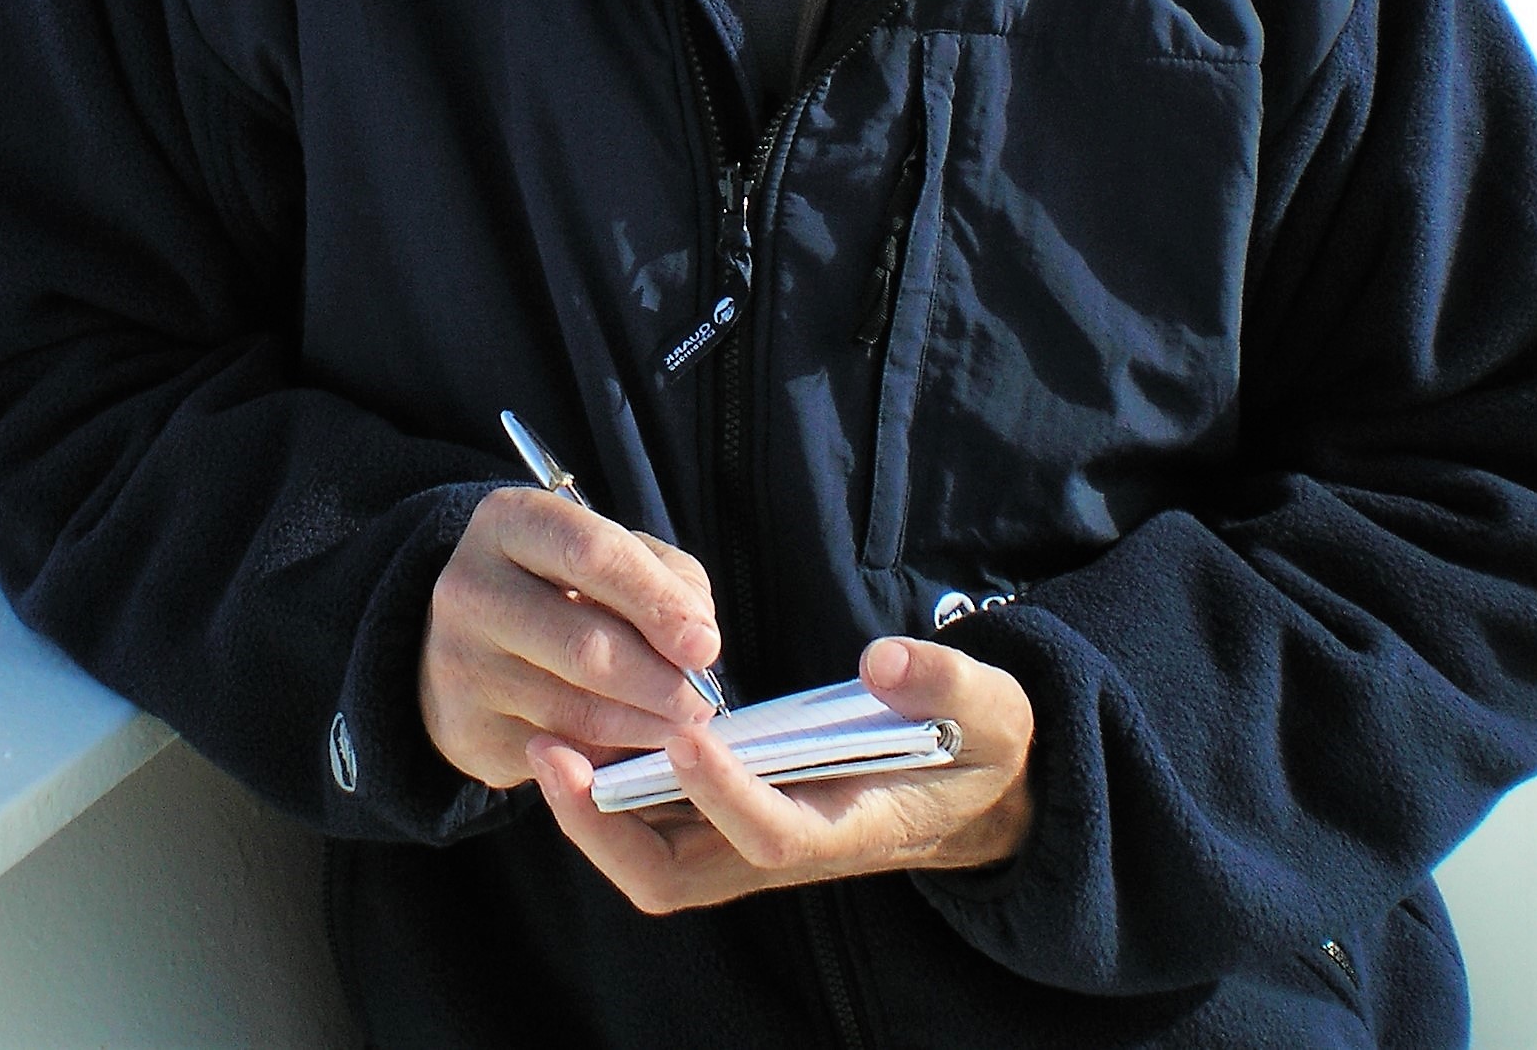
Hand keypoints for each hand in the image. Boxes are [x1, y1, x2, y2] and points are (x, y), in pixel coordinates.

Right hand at [419, 488, 722, 789]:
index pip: (592, 554)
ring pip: (576, 711)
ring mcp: (461, 663)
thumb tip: (698, 641)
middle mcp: (471, 587)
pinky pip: (559, 756)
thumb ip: (667, 580)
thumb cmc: (566, 588)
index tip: (705, 645)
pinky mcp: (467, 729)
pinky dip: (610, 757)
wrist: (478, 643)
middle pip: (585, 645)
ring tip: (680, 723)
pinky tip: (634, 743)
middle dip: (661, 681)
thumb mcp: (614, 556)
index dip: (657, 602)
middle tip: (703, 701)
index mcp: (509, 522)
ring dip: (645, 726)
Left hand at [526, 634, 1033, 913]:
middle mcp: (787, 849)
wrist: (975, 794)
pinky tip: (575, 733)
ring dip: (594, 813)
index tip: (686, 732)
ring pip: (652, 860)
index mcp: (851, 828)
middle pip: (676, 876)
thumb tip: (882, 660)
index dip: (725, 793)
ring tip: (544, 743)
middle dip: (608, 826)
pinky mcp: (733, 821)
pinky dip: (609, 796)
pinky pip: (654, 828)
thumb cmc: (978, 747)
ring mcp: (752, 842)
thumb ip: (945, 684)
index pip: (772, 833)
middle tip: (554, 753)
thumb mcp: (991, 710)